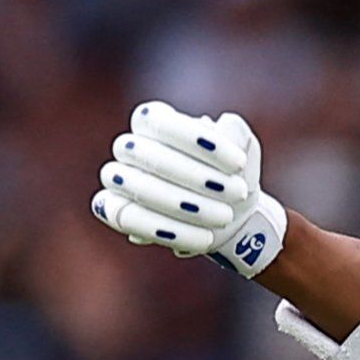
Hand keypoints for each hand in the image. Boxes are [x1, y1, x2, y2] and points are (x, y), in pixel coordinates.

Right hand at [90, 102, 288, 275]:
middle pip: (147, 155)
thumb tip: (210, 127)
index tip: (238, 163)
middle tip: (237, 193)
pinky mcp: (115, 211)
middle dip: (195, 177)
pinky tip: (205, 239)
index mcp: (153, 121)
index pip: (159, 121)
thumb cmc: (232, 177)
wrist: (233, 219)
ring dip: (184, 205)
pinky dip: (169, 232)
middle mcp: (130, 148)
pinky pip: (128, 219)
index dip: (196, 140)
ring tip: (225, 217)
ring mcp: (119, 180)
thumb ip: (234, 131)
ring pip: (138, 188)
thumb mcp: (244, 149)